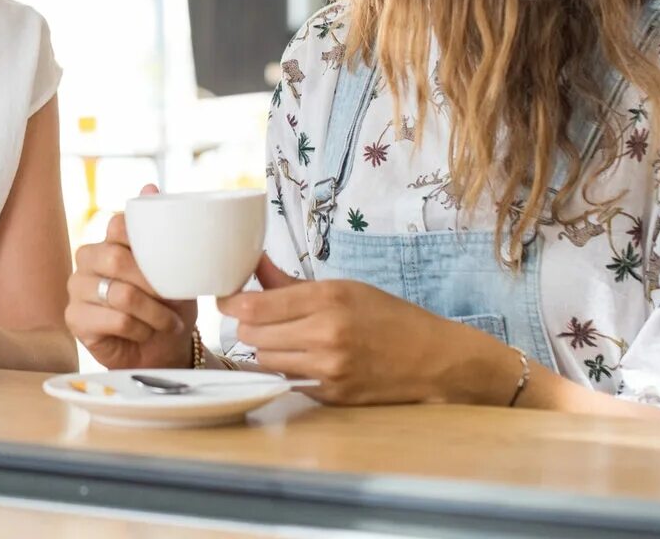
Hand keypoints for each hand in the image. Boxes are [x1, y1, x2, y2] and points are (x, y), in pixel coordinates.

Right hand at [65, 185, 196, 369]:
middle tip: (173, 300)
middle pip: (114, 258)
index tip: (170, 267)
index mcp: (108, 240)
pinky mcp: (74, 318)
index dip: (146, 246)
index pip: (118, 226)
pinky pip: (115, 319)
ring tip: (167, 322)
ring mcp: (76, 288)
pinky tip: (144, 333)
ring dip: (153, 313)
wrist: (166, 348)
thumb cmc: (168, 304)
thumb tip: (149, 186)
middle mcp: (87, 259)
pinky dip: (139, 329)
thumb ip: (159, 229)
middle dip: (152, 284)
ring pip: (119, 294)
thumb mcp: (173, 266)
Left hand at [217, 255, 515, 405]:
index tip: (226, 298)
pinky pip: (287, 380)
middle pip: (252, 335)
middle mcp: (325, 335)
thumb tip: (252, 264)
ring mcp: (327, 369)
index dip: (231, 302)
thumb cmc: (388, 316)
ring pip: (264, 360)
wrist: (433, 359)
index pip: (255, 307)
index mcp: (328, 299)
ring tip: (280, 338)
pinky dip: (285, 368)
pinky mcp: (330, 395)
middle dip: (247, 326)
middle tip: (256, 318)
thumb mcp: (343, 287)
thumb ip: (291, 282)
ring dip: (263, 349)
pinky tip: (300, 357)